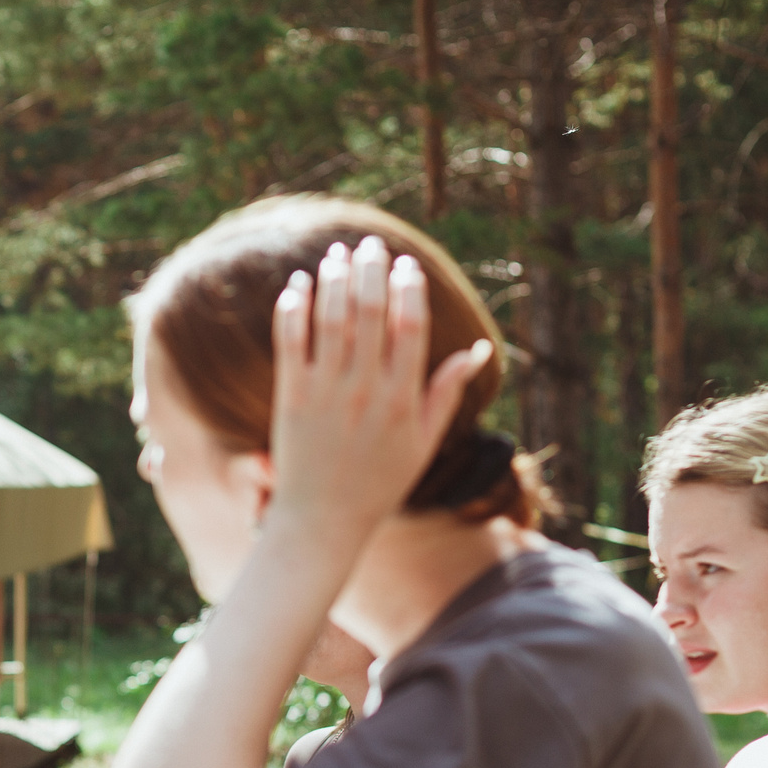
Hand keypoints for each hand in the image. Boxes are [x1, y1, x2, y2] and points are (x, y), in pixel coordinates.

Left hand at [268, 235, 495, 541]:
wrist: (323, 522)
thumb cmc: (378, 483)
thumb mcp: (423, 441)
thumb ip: (446, 392)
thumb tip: (477, 350)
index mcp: (402, 399)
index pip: (409, 326)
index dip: (408, 289)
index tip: (405, 265)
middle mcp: (366, 391)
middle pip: (370, 313)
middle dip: (370, 270)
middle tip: (369, 245)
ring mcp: (326, 393)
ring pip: (331, 319)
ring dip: (334, 280)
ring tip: (336, 255)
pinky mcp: (291, 398)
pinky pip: (290, 341)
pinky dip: (293, 308)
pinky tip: (297, 286)